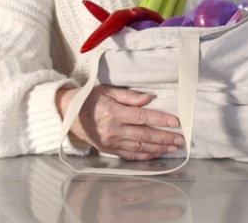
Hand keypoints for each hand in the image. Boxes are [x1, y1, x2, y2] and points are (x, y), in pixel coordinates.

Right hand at [57, 85, 184, 159]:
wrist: (67, 113)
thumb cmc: (89, 98)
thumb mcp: (107, 90)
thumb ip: (129, 96)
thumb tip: (148, 98)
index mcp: (113, 113)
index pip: (142, 117)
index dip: (160, 120)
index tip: (175, 122)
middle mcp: (113, 130)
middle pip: (143, 135)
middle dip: (164, 138)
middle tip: (180, 139)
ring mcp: (110, 142)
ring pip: (139, 147)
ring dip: (158, 148)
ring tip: (173, 148)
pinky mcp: (108, 150)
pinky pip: (129, 155)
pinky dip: (144, 156)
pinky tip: (156, 154)